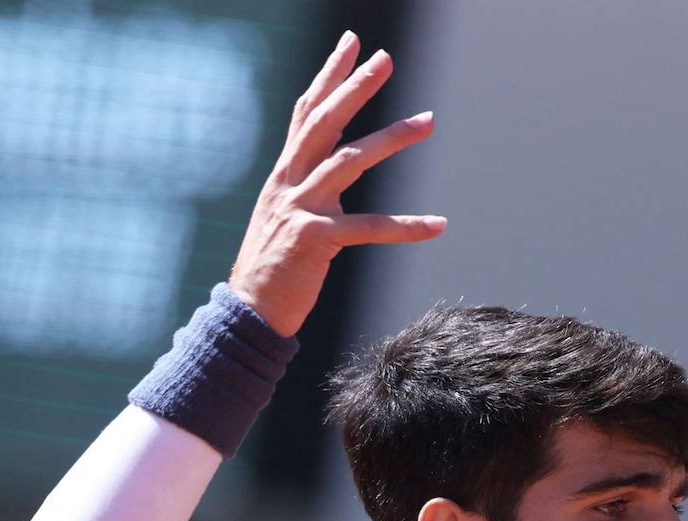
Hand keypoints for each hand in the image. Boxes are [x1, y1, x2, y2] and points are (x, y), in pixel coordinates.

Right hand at [229, 32, 445, 336]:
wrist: (250, 312)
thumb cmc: (274, 267)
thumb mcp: (287, 215)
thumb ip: (311, 187)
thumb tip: (338, 169)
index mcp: (285, 174)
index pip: (308, 113)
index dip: (329, 76)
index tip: (351, 43)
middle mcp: (290, 183)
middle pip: (325, 123)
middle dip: (355, 87)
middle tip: (386, 59)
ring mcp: (301, 209)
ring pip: (351, 162)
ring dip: (392, 139)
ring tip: (428, 121)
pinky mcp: (315, 241)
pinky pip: (369, 229)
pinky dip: (406, 227)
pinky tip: (438, 225)